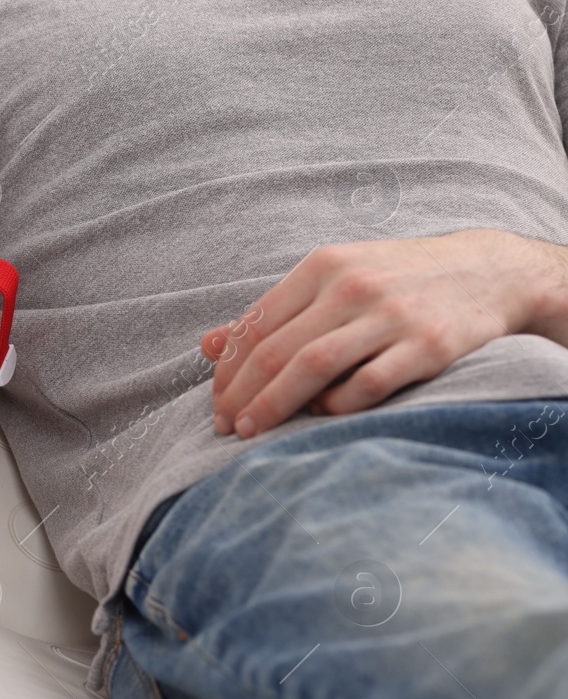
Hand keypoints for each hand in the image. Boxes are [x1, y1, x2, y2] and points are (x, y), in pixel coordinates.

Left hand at [201, 230, 544, 438]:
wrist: (489, 271)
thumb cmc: (395, 281)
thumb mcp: (332, 280)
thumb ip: (273, 313)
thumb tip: (207, 345)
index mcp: (322, 266)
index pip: (255, 325)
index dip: (228, 370)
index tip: (216, 402)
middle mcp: (353, 286)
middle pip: (277, 350)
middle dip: (242, 394)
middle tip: (225, 426)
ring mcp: (392, 315)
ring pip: (313, 366)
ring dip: (274, 405)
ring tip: (251, 431)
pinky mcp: (429, 345)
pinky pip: (369, 384)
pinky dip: (337, 405)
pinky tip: (320, 416)